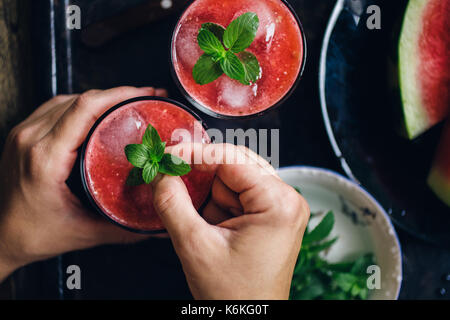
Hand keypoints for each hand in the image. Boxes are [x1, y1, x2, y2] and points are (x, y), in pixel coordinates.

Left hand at [0, 86, 167, 281]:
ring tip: (124, 104)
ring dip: (98, 98)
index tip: (142, 94)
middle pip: (80, 99)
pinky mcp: (22, 134)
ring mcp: (23, 133)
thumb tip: (155, 226)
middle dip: (116, 94)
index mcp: (45, 157)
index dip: (118, 95)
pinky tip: (96, 114)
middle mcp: (31, 139)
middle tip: (143, 99)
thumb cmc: (32, 234)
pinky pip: (55, 108)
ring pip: (67, 99)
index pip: (85, 108)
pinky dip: (80, 105)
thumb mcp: (85, 233)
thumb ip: (124, 230)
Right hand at [152, 143, 309, 299]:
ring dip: (208, 195)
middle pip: (234, 166)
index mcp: (278, 203)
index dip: (195, 153)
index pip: (232, 158)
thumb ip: (172, 203)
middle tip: (171, 179)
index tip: (167, 155)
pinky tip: (210, 225)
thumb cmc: (233, 295)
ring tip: (201, 223)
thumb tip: (160, 174)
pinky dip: (216, 205)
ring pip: (233, 181)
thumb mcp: (195, 246)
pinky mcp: (271, 217)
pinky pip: (237, 197)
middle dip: (201, 176)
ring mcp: (280, 208)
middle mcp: (286, 200)